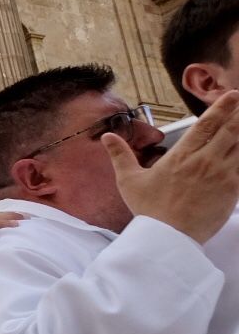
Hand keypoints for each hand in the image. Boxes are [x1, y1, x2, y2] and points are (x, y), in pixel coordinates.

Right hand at [105, 90, 238, 242]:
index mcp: (181, 155)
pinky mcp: (232, 190)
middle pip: (231, 130)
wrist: (168, 238)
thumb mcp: (129, 181)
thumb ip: (120, 155)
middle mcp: (204, 161)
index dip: (222, 107)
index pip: (206, 124)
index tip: (233, 95)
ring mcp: (222, 175)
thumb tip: (107, 138)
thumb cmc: (149, 210)